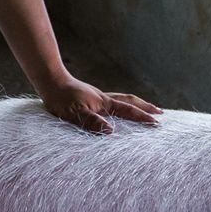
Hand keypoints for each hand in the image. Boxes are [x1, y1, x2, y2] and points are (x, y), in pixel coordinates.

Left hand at [38, 74, 161, 134]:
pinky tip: (115, 112)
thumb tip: (111, 131)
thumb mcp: (74, 113)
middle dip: (145, 107)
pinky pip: (111, 102)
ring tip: (143, 109)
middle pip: (130, 101)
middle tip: (160, 113)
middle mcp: (104, 99)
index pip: (128, 111)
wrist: (50, 81)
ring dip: (135, 104)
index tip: (157, 123)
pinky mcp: (90, 98)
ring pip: (122, 100)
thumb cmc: (60, 98)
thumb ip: (91, 121)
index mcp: (104, 103)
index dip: (143, 117)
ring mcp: (97, 97)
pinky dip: (120, 105)